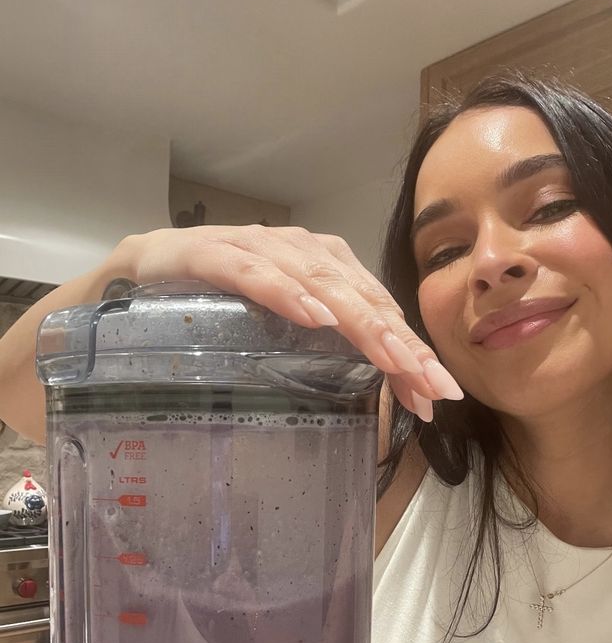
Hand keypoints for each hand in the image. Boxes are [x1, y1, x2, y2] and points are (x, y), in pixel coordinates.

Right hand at [119, 225, 462, 419]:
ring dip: (360, 322)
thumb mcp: (282, 324)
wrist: (142, 269)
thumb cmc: (220, 299)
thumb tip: (383, 388)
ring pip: (320, 285)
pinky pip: (256, 273)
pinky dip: (285, 293)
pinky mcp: (213, 253)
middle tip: (433, 385)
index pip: (379, 308)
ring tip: (392, 359)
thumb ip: (326, 342)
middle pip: (362, 298)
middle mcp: (300, 248)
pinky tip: (313, 317)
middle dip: (402, 344)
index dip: (411, 350)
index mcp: (324, 263)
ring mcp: (258, 247)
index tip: (439, 394)